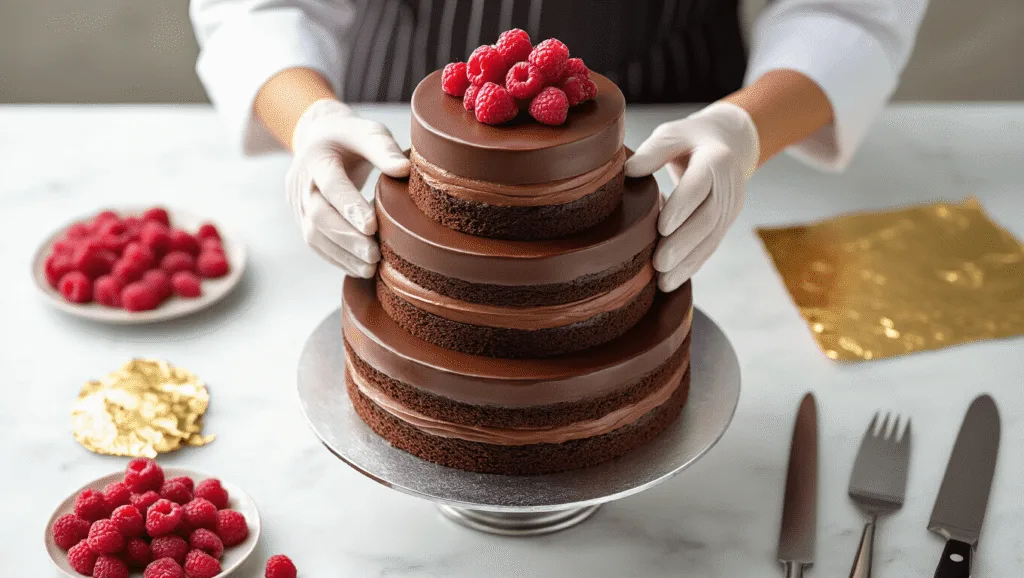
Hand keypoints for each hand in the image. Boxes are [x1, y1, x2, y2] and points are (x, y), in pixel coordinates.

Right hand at [286, 99, 410, 276]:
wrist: (318, 139)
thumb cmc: (350, 137)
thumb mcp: (368, 131)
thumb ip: (383, 148)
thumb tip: (404, 170)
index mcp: (318, 157)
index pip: (331, 185)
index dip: (349, 206)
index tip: (372, 226)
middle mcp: (302, 182)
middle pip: (318, 215)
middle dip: (347, 238)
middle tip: (374, 255)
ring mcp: (297, 203)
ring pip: (313, 235)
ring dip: (342, 254)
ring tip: (370, 268)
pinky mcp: (301, 219)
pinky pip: (315, 243)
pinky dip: (337, 258)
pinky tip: (359, 268)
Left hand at [625, 101, 758, 291]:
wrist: (730, 144)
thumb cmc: (691, 139)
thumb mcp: (673, 133)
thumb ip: (653, 151)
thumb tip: (628, 172)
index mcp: (715, 159)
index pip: (699, 186)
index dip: (682, 207)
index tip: (661, 227)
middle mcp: (728, 186)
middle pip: (707, 219)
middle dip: (683, 244)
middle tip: (658, 263)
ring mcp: (730, 208)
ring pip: (711, 239)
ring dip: (687, 263)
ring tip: (663, 282)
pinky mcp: (725, 223)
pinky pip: (710, 247)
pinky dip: (692, 265)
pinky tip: (673, 282)